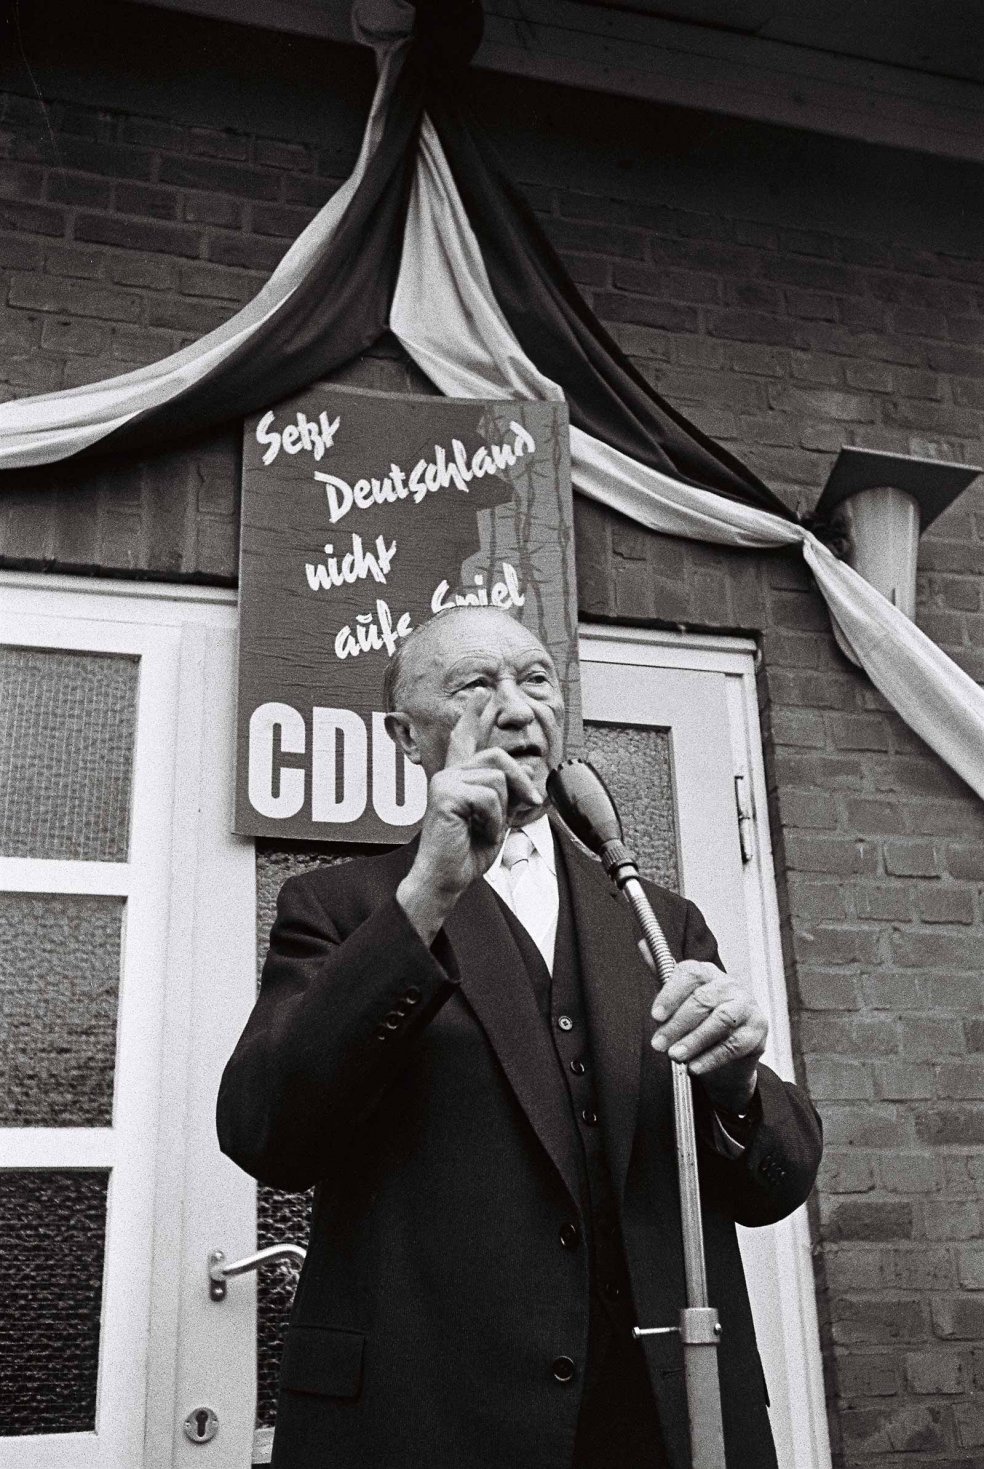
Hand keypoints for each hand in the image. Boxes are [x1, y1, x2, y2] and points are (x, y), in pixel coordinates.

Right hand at [397, 694, 543, 942]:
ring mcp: (445, 782)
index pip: (466, 739)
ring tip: (484, 829)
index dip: (474, 716)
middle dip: (522, 782)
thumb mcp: (496, 819)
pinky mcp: (446, 794)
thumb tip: (524, 771)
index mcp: (458, 779)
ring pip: (498, 779)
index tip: (482, 694)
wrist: (446, 878)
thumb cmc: (466, 853)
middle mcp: (448, 775)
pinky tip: (476, 833)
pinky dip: (493, 822)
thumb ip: (506, 794)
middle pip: (498, 756)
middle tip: (532, 804)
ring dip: (502, 812)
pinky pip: (489, 798)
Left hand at [648, 958, 766, 1111]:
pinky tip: (695, 1066)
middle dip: (677, 1024)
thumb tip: (642, 944)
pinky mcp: (757, 1030)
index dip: (671, 994)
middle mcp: (729, 985)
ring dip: (695, 1040)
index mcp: (708, 972)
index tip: (655, 1016)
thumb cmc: (703, 1017)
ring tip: (676, 1056)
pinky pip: (735, 1044)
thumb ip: (663, 974)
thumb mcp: (681, 996)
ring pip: (721, 1020)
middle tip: (659, 1044)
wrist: (733, 1048)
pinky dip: (712, 1057)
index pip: (690, 974)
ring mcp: (746, 1006)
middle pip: (703, 999)